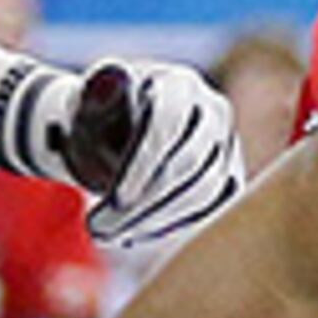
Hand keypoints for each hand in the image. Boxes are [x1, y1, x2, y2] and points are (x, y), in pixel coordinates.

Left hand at [57, 59, 242, 244]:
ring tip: (107, 233)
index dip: (143, 164)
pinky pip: (209, 212)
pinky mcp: (229, 180)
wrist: (118, 130)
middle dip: (141, 204)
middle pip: (187, 164)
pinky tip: (132, 233)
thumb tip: (108, 84)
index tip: (114, 200)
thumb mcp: (88, 98)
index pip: (167, 123)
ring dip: (152, 222)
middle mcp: (213, 112)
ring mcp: (227, 148)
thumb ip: (96, 92)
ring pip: (201, 194)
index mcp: (179, 84)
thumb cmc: (100, 115)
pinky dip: (170, 228)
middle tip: (97, 228)